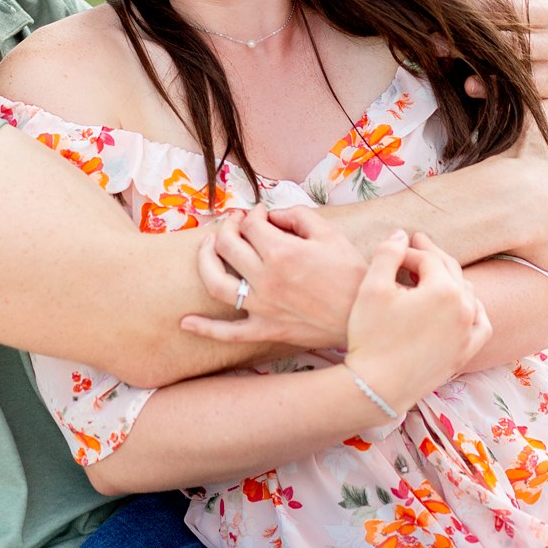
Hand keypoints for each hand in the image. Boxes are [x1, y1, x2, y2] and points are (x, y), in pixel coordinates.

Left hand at [182, 205, 363, 349]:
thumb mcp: (329, 234)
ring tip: (206, 247)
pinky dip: (204, 328)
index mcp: (282, 253)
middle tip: (235, 222)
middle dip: (227, 226)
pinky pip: (227, 333)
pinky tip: (185, 322)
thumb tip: (271, 215)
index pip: (250, 224)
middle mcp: (266, 279)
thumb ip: (297, 216)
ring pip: (216, 282)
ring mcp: (261, 307)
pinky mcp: (264, 330)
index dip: (252, 214)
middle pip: (227, 245)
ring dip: (204, 260)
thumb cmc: (350, 273)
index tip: (261, 214)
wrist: (362, 317)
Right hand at [344, 230, 491, 411]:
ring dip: (450, 279)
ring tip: (434, 274)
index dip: (408, 252)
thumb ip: (388, 254)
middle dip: (432, 257)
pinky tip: (464, 306)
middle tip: (416, 245)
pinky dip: (473, 310)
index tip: (392, 254)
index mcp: (444, 290)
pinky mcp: (465, 353)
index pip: (428, 259)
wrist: (378, 387)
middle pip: (450, 271)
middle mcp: (464, 309)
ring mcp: (468, 333)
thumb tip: (401, 234)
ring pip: (467, 294)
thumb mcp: (372, 288)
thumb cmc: (372, 336)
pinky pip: (480, 324)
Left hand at [454, 0, 547, 132]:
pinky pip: (536, 82)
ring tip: (446, 56)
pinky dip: (504, 87)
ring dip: (480, 55)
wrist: (525, 77)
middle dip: (467, 22)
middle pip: (508, 10)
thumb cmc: (500, 26)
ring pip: (521, 47)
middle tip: (432, 31)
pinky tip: (472, 86)